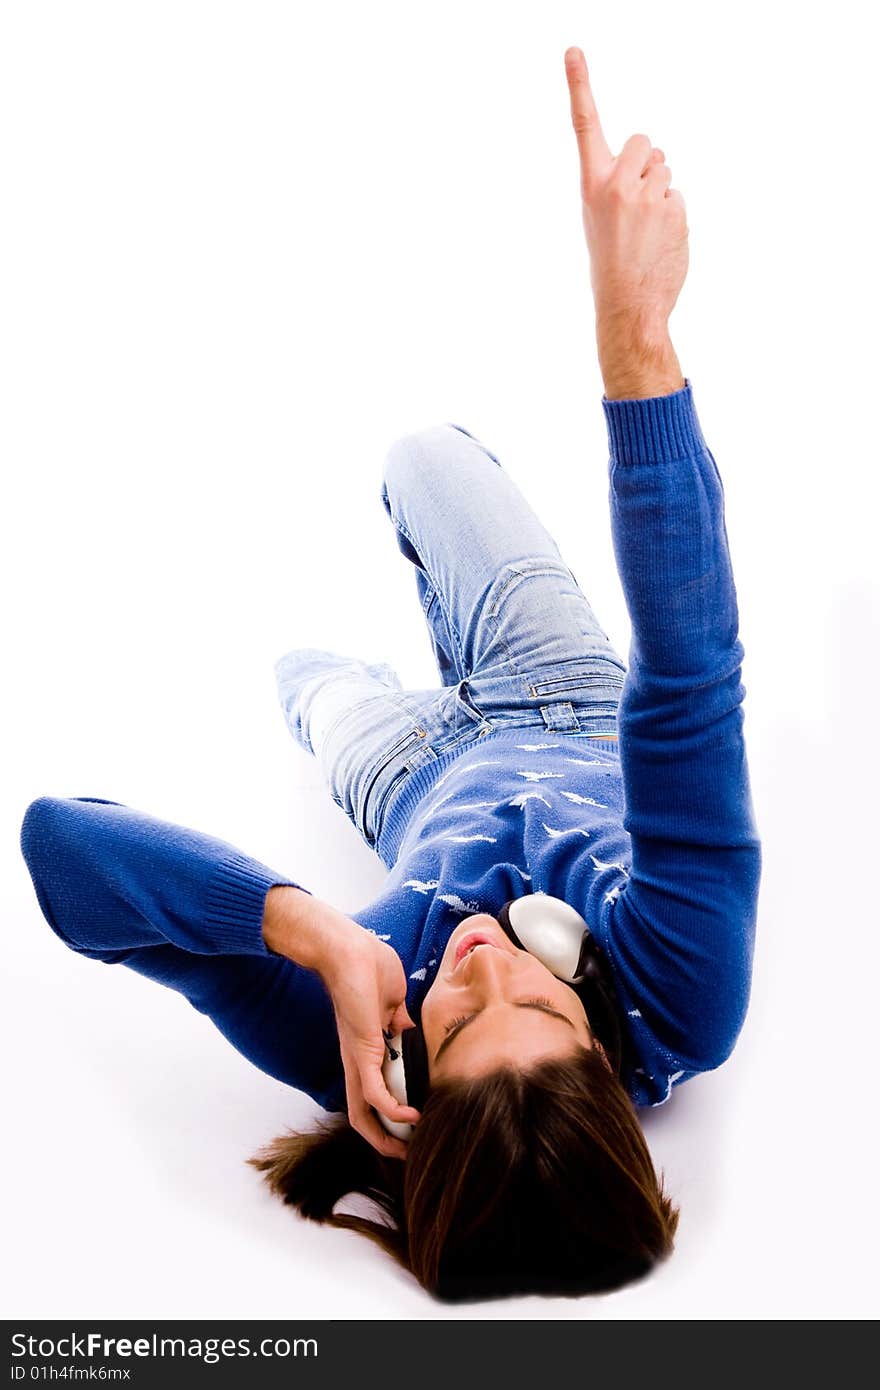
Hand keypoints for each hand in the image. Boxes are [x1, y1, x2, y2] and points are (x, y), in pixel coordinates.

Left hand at [262, 886, 420, 1157]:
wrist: (347, 949)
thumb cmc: (368, 965)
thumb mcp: (394, 1000)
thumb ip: (401, 1021)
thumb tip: (411, 1032)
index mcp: (366, 1047)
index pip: (373, 1091)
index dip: (391, 1112)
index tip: (414, 1123)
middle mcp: (358, 1059)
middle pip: (363, 1112)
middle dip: (385, 1138)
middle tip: (408, 1151)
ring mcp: (358, 1057)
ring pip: (363, 1112)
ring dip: (386, 1135)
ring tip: (409, 1147)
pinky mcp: (361, 1052)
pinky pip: (374, 1093)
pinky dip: (392, 1110)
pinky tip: (412, 1117)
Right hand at [564, 47, 688, 340]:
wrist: (628, 306)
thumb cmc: (610, 264)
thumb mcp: (599, 218)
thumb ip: (618, 181)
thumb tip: (657, 158)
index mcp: (591, 186)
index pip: (585, 127)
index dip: (579, 87)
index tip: (573, 51)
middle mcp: (617, 185)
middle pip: (645, 143)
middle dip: (647, 163)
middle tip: (636, 205)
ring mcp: (648, 197)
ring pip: (664, 170)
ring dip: (660, 192)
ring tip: (646, 230)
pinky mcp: (674, 209)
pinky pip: (677, 195)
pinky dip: (672, 214)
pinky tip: (659, 241)